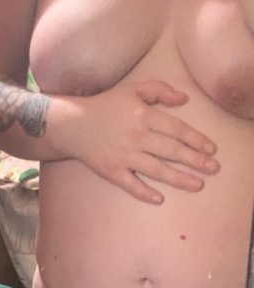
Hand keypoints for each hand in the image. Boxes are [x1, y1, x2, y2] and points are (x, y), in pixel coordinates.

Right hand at [69, 80, 219, 203]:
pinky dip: (145, 192)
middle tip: (214, 169)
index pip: (177, 129)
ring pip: (157, 170)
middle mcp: (137, 136)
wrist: (73, 125)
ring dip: (179, 179)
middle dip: (195, 161)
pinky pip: (131, 185)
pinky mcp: (112, 171)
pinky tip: (160, 199)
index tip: (212, 149)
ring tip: (197, 185)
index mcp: (144, 115)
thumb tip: (184, 99)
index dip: (197, 139)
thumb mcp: (133, 89)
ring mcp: (124, 156)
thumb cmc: (106, 106)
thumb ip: (160, 90)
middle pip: (172, 151)